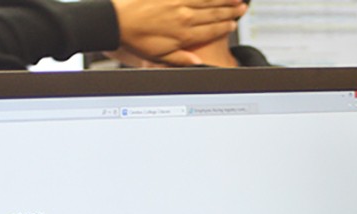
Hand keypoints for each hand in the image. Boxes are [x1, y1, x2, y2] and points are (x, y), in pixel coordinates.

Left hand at [111, 0, 246, 65]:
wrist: (115, 20)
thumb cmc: (135, 39)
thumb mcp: (159, 57)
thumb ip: (181, 59)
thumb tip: (199, 64)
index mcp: (184, 35)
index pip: (211, 31)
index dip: (224, 27)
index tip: (233, 25)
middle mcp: (184, 16)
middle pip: (214, 13)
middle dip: (230, 10)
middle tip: (241, 7)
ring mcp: (177, 1)